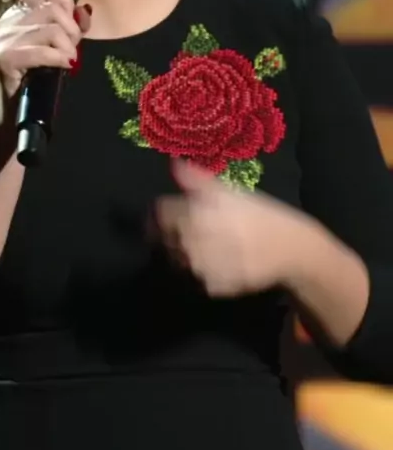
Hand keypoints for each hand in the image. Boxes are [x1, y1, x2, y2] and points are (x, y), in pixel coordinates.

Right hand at [0, 0, 90, 105]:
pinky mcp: (6, 58)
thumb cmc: (34, 75)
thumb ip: (70, 24)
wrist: (12, 108)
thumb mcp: (55, 44)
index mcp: (16, 13)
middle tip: (71, 50)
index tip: (74, 26)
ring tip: (68, 61)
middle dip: (71, 30)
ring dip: (68, 48)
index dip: (67, 4)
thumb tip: (84, 10)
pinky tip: (65, 65)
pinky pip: (43, 52)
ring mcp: (5, 38)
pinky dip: (60, 58)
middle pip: (52, 10)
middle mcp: (7, 21)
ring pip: (52, 30)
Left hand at [156, 160, 312, 296]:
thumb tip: (172, 163)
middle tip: (196, 229)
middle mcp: (194, 240)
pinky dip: (203, 271)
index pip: (161, 212)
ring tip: (211, 245)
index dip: (162, 211)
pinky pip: (196, 278)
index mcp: (197, 212)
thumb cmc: (259, 214)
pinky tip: (222, 260)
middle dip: (174, 232)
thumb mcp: (229, 192)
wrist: (290, 248)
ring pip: (178, 260)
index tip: (169, 211)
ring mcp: (202, 267)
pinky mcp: (212, 286)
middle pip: (166, 237)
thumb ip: (197, 180)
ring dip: (186, 252)